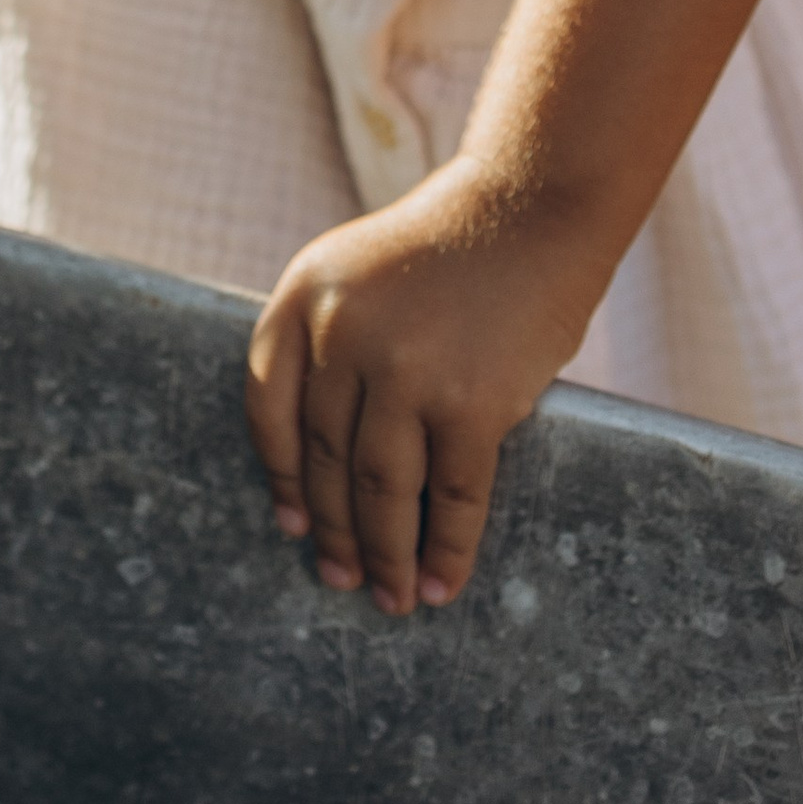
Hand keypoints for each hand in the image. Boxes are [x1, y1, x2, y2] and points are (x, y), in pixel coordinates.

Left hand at [244, 162, 606, 614]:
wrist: (534, 206)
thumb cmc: (451, 245)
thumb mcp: (361, 271)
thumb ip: (333, 344)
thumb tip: (322, 469)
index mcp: (304, 293)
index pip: (267, 405)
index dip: (280, 477)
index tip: (293, 526)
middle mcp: (343, 332)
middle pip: (324, 458)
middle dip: (335, 532)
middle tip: (341, 579)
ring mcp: (406, 369)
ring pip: (382, 490)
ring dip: (386, 556)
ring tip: (393, 597)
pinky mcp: (471, 401)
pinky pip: (454, 496)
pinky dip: (449, 550)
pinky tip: (444, 582)